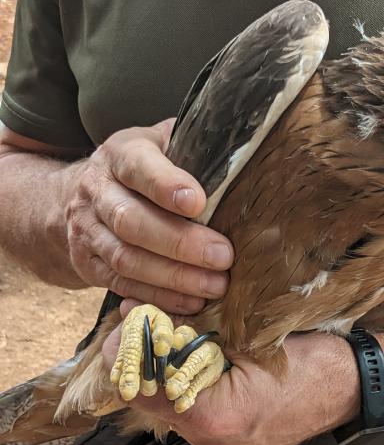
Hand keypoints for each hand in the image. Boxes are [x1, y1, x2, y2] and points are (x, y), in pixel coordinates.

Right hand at [64, 120, 233, 314]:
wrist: (77, 194)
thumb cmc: (141, 167)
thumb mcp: (160, 143)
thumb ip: (191, 146)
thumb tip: (245, 148)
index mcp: (119, 155)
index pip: (138, 167)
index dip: (165, 186)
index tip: (198, 203)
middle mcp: (97, 192)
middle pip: (131, 221)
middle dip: (180, 243)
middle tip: (223, 256)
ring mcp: (88, 231)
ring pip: (126, 258)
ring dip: (174, 277)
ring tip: (215, 285)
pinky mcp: (88, 264)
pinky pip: (122, 284)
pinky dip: (159, 296)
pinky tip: (192, 301)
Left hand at [102, 319, 359, 444]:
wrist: (358, 387)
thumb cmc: (314, 356)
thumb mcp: (251, 335)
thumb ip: (194, 333)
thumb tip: (144, 317)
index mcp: (216, 418)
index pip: (147, 385)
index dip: (132, 348)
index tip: (129, 317)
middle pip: (154, 402)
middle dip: (145, 361)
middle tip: (144, 323)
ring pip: (172, 411)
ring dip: (166, 376)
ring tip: (171, 339)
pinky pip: (194, 420)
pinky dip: (188, 391)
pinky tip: (196, 365)